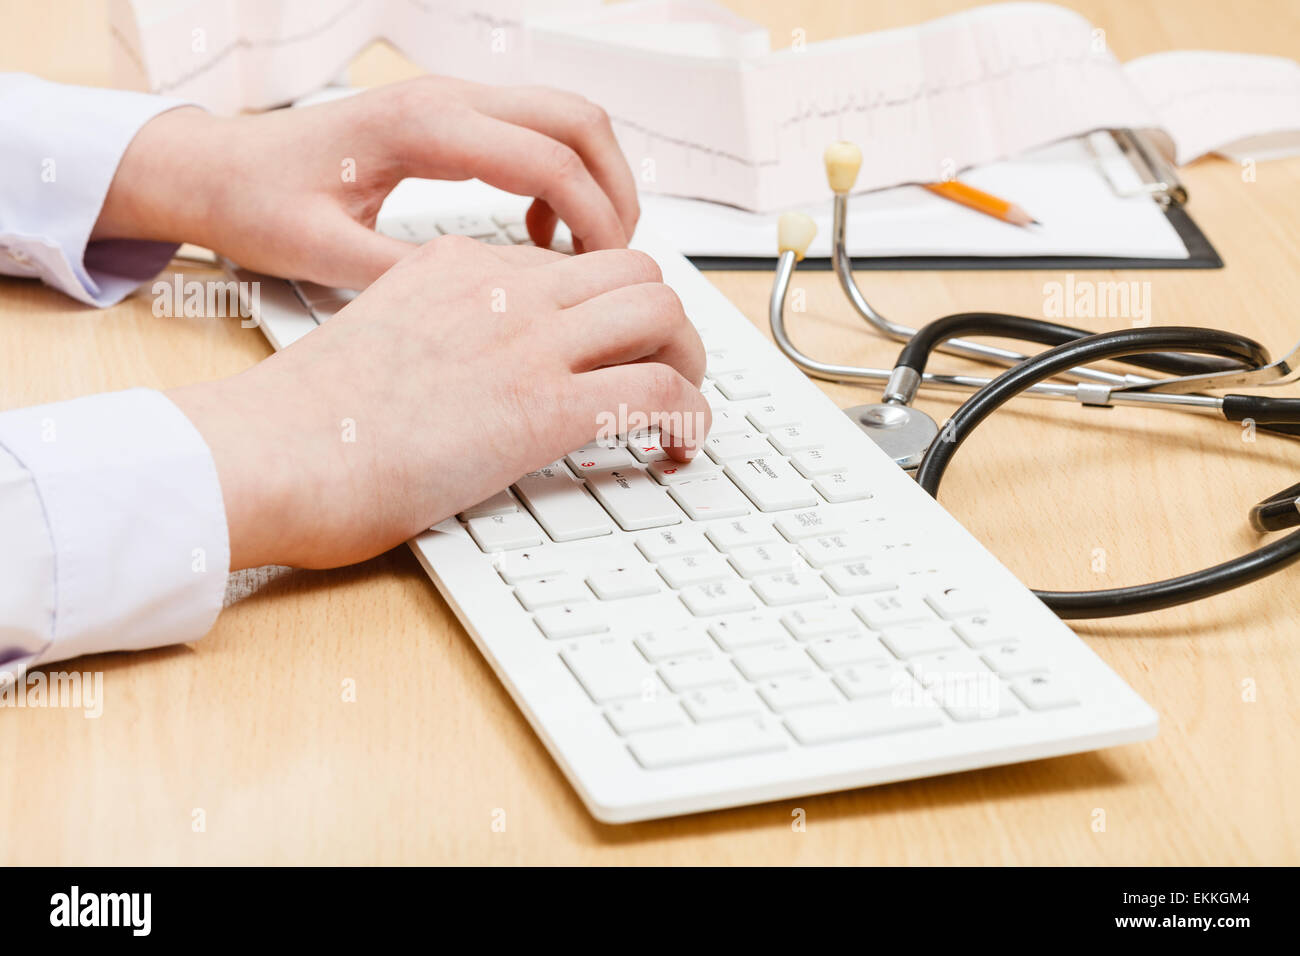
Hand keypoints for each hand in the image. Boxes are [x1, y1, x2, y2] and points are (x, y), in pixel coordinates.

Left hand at [93, 77, 639, 287]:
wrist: (217, 168)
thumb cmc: (259, 204)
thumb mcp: (326, 256)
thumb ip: (408, 277)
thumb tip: (488, 306)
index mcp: (421, 128)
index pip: (549, 158)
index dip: (595, 218)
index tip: (606, 275)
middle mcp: (445, 99)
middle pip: (578, 120)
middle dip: (615, 191)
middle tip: (614, 261)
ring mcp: (451, 101)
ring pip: (567, 118)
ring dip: (595, 181)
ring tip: (586, 252)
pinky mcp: (450, 117)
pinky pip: (536, 132)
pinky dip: (561, 179)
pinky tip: (537, 235)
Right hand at [167, 238, 707, 569]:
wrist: (268, 452)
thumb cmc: (306, 420)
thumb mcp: (382, 342)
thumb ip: (438, 337)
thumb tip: (474, 379)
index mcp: (459, 265)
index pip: (570, 266)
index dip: (607, 311)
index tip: (613, 351)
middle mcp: (503, 288)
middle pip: (634, 269)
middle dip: (666, 324)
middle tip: (666, 374)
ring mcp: (528, 341)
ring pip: (662, 314)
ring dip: (689, 364)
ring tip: (682, 413)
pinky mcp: (543, 406)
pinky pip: (661, 394)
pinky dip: (691, 421)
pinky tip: (680, 450)